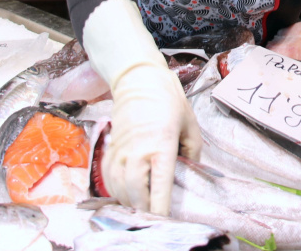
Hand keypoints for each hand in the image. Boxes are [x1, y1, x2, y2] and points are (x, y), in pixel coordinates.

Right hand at [81, 0, 202, 214]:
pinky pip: (108, 177)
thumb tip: (190, 170)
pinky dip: (115, 190)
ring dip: (129, 201)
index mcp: (160, 144)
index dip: (161, 206)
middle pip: (134, 190)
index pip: (160, 183)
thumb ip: (193, 150)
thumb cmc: (168, 101)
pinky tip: (125, 194)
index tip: (164, 219)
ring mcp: (121, 150)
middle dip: (143, 208)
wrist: (139, 80)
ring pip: (119, 186)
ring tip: (140, 208)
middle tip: (154, 216)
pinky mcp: (111, 148)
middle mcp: (137, 150)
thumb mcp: (189, 124)